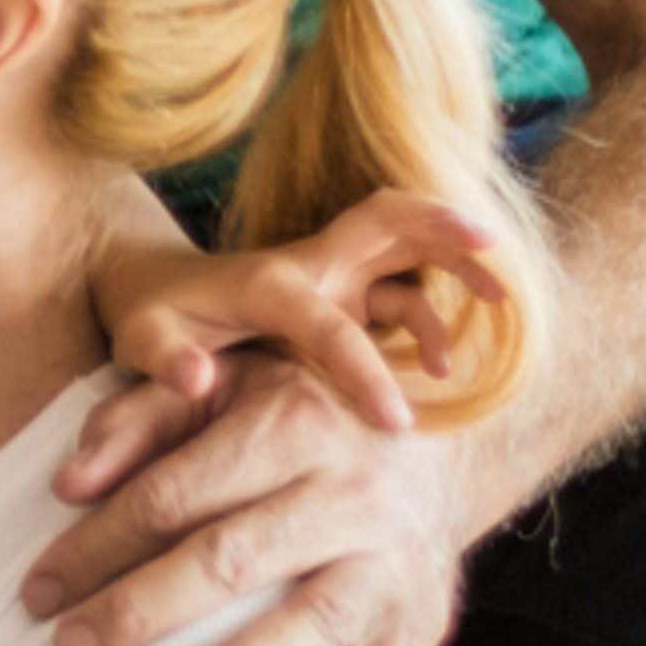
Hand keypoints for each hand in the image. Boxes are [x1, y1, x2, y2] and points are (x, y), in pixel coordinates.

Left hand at [27, 362, 470, 645]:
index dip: (96, 545)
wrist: (440, 447)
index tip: (37, 592)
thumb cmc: (299, 420)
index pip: (173, 497)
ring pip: (307, 625)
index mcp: (291, 427)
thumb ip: (139, 418)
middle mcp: (349, 494)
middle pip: (231, 559)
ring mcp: (391, 565)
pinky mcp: (421, 626)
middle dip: (141, 610)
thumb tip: (66, 483)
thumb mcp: (226, 387)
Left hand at [96, 191, 508, 439]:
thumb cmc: (150, 317)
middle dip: (440, 228)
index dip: (363, 372)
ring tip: (502, 297)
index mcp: (270, 284)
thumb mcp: (143, 340)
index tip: (397, 423)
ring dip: (452, 259)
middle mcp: (309, 264)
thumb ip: (167, 359)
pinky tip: (441, 361)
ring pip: (403, 243)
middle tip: (495, 250)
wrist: (152, 286)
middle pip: (386, 221)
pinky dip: (428, 308)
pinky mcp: (339, 287)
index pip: (330, 326)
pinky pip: (396, 285)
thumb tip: (197, 381)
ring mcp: (328, 271)